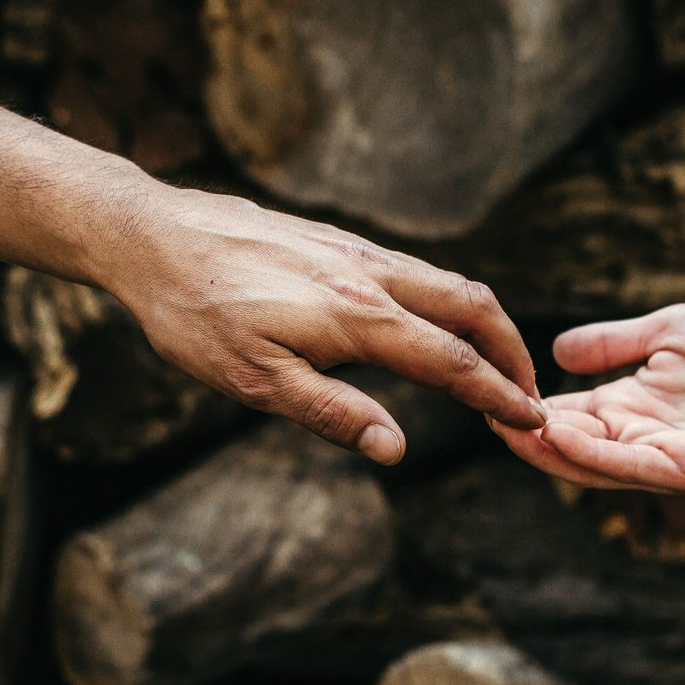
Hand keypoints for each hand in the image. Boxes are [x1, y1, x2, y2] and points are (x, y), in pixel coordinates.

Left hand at [106, 184, 544, 463]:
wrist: (153, 236)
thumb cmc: (197, 315)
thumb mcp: (256, 382)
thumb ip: (332, 413)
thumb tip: (394, 448)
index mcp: (359, 317)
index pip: (454, 362)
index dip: (499, 395)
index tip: (531, 421)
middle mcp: (371, 275)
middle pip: (474, 307)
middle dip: (512, 352)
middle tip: (528, 394)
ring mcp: (358, 252)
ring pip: (448, 283)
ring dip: (483, 325)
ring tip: (491, 365)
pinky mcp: (339, 241)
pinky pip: (416, 271)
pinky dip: (447, 303)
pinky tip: (430, 327)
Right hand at [492, 302, 684, 491]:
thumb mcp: (666, 332)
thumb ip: (613, 345)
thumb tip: (556, 353)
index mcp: (636, 408)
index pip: (571, 416)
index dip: (532, 406)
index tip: (488, 388)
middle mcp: (646, 440)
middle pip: (574, 446)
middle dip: (528, 434)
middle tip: (482, 413)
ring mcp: (670, 459)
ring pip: (596, 464)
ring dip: (549, 449)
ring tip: (507, 427)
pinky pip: (635, 468)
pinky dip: (594, 456)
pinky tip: (561, 435)